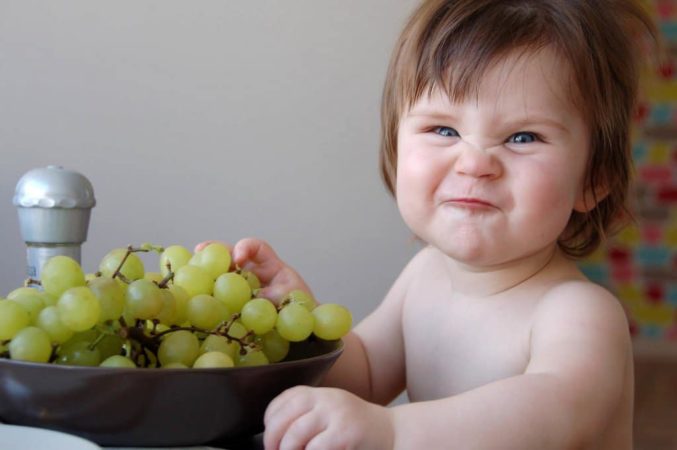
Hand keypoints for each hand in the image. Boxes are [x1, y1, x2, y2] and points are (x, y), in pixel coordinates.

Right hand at [196, 238, 310, 302]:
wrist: (302, 330)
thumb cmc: (298, 309)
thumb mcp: (290, 300)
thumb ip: (273, 296)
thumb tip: (254, 298)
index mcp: (269, 266)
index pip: (256, 247)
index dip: (245, 247)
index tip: (238, 260)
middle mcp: (252, 273)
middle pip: (230, 254)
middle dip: (214, 251)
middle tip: (199, 252)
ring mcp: (241, 287)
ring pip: (220, 272)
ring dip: (206, 269)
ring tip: (189, 269)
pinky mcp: (232, 304)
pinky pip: (218, 294)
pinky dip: (205, 291)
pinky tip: (193, 294)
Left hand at [264, 386, 394, 449]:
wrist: (392, 432)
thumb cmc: (356, 429)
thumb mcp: (330, 412)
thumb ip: (307, 415)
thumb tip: (275, 436)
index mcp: (319, 393)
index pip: (282, 401)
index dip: (270, 421)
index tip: (271, 439)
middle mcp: (326, 399)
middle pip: (284, 416)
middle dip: (272, 439)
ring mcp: (336, 415)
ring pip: (295, 434)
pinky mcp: (345, 433)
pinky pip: (315, 447)